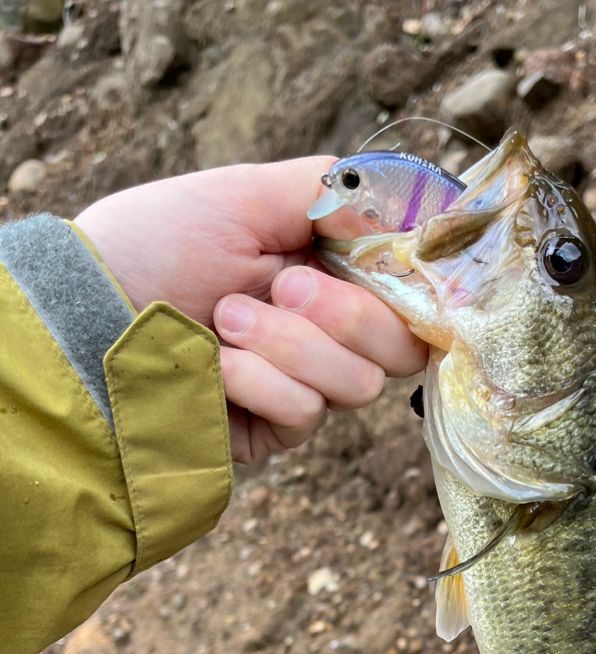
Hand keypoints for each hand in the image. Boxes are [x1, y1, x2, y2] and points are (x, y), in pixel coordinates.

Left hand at [74, 159, 426, 462]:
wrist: (90, 317)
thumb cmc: (156, 246)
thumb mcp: (240, 196)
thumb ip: (325, 191)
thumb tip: (399, 209)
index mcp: (329, 269)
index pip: (411, 293)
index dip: (414, 287)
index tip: (391, 266)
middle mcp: (327, 329)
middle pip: (402, 346)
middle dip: (348, 314)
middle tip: (284, 287)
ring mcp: (305, 384)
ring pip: (358, 384)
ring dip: (290, 346)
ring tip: (225, 320)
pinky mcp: (275, 430)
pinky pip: (306, 413)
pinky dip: (259, 383)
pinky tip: (214, 366)